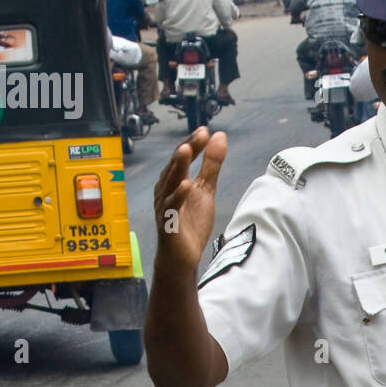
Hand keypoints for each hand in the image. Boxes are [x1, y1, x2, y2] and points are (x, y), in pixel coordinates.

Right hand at [153, 127, 227, 272]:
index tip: (205, 130)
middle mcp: (166, 190)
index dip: (194, 144)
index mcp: (175, 180)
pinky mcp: (168, 223)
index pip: (183, 158)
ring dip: (178, 166)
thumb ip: (211, 164)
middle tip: (199, 135)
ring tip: (187, 150)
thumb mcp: (205, 189)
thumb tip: (219, 136)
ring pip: (170, 183)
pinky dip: (178, 196)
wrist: (182, 256)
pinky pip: (171, 207)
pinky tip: (185, 185)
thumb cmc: (189, 222)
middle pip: (176, 166)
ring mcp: (165, 206)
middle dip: (187, 149)